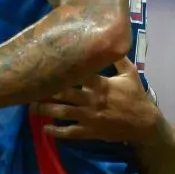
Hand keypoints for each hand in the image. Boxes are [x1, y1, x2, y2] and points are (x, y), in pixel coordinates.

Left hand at [35, 58, 159, 142]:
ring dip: (44, 109)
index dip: (60, 71)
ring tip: (30, 106)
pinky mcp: (90, 131)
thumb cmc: (136, 98)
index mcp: (100, 84)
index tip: (44, 66)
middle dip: (45, 91)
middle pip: (63, 93)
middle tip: (29, 87)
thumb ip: (118, 59)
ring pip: (62, 112)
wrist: (145, 125)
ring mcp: (89, 117)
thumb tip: (110, 41)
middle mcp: (91, 99)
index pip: (77, 74)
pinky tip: (44, 129)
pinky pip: (70, 132)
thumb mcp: (131, 75)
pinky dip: (56, 131)